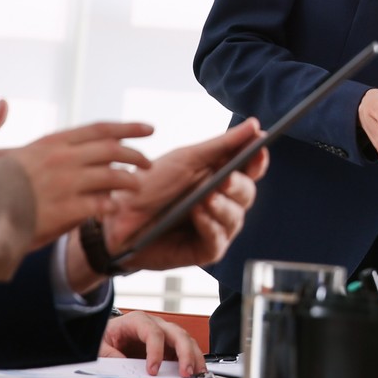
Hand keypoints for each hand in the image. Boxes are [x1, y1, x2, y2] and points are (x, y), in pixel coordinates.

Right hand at [0, 104, 155, 244]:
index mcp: (42, 145)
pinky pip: (99, 208)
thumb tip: (2, 104)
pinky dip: (111, 208)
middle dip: (137, 155)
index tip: (147, 128)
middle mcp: (59, 161)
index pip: (96, 131)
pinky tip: (116, 211)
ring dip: (131, 182)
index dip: (125, 128)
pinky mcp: (62, 213)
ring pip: (113, 178)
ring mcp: (63, 187)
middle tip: (150, 162)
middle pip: (113, 152)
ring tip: (139, 188)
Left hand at [96, 118, 266, 279]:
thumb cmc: (152, 185)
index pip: (250, 170)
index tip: (259, 148)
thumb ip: (223, 145)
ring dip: (222, 207)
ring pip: (235, 218)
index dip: (258, 160)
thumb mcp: (187, 159)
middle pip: (246, 194)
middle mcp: (223, 203)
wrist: (118, 216)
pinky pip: (217, 240)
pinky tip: (199, 214)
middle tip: (224, 179)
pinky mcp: (205, 250)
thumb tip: (255, 126)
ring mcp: (215, 227)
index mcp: (221, 177)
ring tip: (206, 198)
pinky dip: (210, 226)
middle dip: (237, 186)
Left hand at [100, 311, 206, 377]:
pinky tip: (195, 370)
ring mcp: (164, 333)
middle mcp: (155, 324)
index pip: (153, 332)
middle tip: (185, 373)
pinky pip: (185, 349)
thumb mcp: (100, 345)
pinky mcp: (168, 345)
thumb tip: (122, 367)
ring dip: (193, 356)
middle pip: (177, 333)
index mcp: (137, 321)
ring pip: (185, 340)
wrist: (108, 334)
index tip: (153, 371)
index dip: (155, 351)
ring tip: (196, 373)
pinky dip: (192, 359)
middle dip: (184, 353)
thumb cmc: (106, 336)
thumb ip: (109, 355)